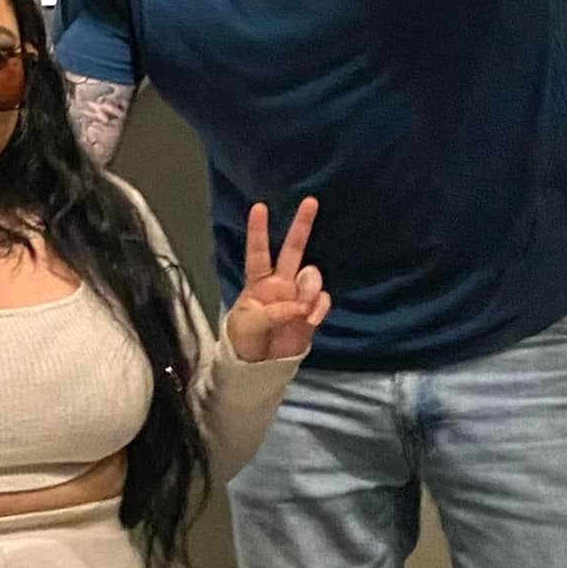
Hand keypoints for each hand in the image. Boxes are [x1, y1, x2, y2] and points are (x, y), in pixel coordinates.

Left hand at [224, 198, 330, 363]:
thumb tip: (299, 306)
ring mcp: (298, 296)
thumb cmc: (244, 340)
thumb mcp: (248, 325)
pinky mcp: (311, 313)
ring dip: (309, 288)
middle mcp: (280, 283)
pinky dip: (319, 308)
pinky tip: (310, 319)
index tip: (260, 207)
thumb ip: (272, 313)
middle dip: (302, 225)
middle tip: (310, 201)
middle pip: (293, 250)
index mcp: (257, 282)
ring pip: (312, 276)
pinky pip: (322, 301)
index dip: (259, 231)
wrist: (260, 366)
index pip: (258, 252)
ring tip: (300, 310)